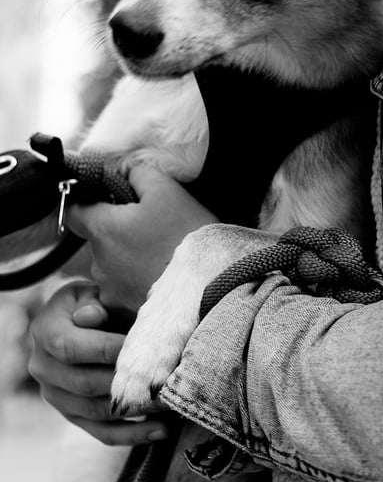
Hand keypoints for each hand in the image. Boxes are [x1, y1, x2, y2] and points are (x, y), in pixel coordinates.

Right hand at [27, 280, 171, 444]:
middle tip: (164, 382)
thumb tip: (91, 316)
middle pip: (85, 384)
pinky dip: (132, 434)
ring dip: (135, 412)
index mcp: (45, 332)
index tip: (145, 349)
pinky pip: (101, 432)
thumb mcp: (90, 293)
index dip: (108, 350)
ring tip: (170, 406)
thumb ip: (93, 303)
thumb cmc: (94, 301)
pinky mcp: (72, 415)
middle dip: (127, 385)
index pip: (72, 347)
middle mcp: (43, 368)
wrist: (80, 319)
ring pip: (95, 412)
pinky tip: (161, 430)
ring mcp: (55, 396)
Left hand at [66, 164, 215, 315]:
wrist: (208, 286)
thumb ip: (138, 172)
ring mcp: (109, 290)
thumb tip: (122, 170)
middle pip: (99, 239)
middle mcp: (98, 263)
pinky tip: (161, 276)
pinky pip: (124, 289)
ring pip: (112, 265)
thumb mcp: (167, 190)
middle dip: (119, 232)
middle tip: (153, 228)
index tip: (109, 201)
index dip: (88, 202)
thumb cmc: (187, 236)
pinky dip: (137, 282)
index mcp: (103, 230)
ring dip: (129, 258)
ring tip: (162, 254)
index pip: (74, 212)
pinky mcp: (123, 311)